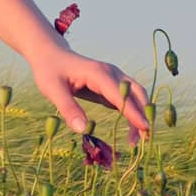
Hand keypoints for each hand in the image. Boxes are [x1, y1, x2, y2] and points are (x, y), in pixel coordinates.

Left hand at [28, 41, 151, 145]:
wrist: (51, 55)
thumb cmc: (50, 71)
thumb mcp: (52, 89)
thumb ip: (68, 108)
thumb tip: (82, 130)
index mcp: (98, 73)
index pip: (120, 94)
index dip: (133, 111)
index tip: (145, 128)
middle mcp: (111, 73)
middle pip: (135, 93)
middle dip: (142, 115)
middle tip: (144, 140)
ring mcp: (114, 78)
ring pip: (136, 96)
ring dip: (140, 115)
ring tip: (139, 139)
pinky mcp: (111, 85)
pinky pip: (128, 99)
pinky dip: (133, 113)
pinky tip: (132, 130)